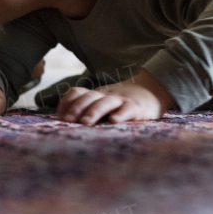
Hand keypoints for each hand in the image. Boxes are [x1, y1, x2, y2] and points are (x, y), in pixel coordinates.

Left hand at [55, 69, 175, 124]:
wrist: (153, 90)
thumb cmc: (123, 102)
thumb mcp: (103, 101)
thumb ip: (88, 108)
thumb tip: (64, 122)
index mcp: (97, 94)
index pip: (77, 92)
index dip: (66, 102)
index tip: (59, 116)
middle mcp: (107, 95)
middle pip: (89, 97)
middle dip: (76, 108)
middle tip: (66, 121)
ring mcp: (122, 101)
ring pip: (106, 102)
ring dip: (94, 111)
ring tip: (85, 122)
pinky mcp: (137, 108)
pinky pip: (128, 110)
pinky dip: (120, 114)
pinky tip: (113, 121)